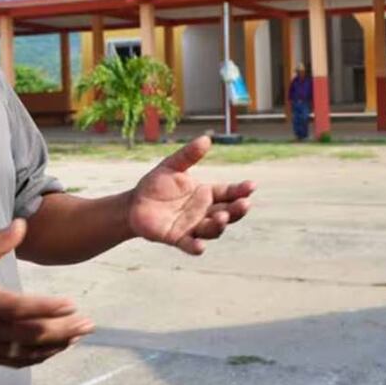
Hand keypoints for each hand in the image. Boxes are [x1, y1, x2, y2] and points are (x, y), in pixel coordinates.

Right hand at [0, 219, 93, 367]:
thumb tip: (22, 223)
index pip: (20, 308)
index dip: (47, 307)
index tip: (72, 304)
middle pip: (29, 335)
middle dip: (62, 330)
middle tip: (88, 323)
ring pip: (25, 352)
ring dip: (55, 345)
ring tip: (78, 335)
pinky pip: (15, 361)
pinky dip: (38, 356)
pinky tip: (55, 349)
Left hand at [128, 136, 255, 254]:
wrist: (133, 204)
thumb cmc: (156, 184)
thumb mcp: (171, 166)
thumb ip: (188, 155)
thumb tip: (206, 138)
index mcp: (206, 194)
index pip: (228, 193)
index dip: (240, 190)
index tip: (252, 186)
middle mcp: (204, 212)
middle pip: (227, 213)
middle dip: (237, 210)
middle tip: (245, 204)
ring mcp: (192, 227)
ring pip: (212, 230)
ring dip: (219, 226)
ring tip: (222, 218)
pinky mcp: (177, 238)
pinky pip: (189, 245)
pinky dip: (196, 247)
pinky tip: (200, 246)